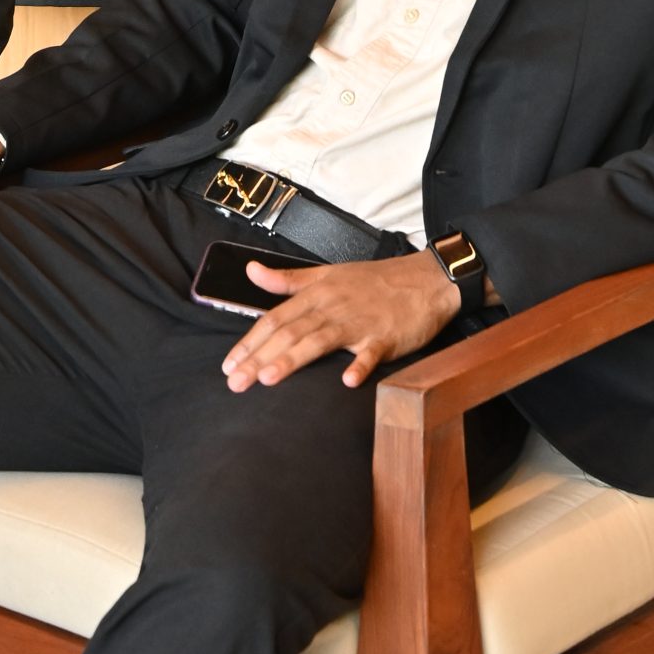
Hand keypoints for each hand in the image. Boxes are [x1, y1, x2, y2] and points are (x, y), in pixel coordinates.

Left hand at [221, 252, 462, 392]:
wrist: (424, 279)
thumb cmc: (373, 281)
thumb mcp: (327, 274)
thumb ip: (287, 279)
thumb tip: (250, 271)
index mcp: (316, 294)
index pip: (275, 318)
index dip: (250, 341)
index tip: (228, 365)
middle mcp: (331, 307)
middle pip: (290, 332)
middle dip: (260, 357)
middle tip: (235, 383)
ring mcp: (358, 322)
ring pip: (320, 340)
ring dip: (293, 358)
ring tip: (269, 378)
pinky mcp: (386, 336)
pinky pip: (372, 352)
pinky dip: (360, 365)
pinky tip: (348, 381)